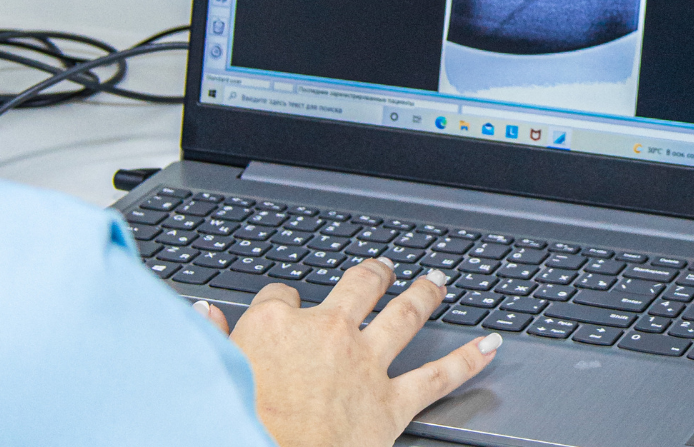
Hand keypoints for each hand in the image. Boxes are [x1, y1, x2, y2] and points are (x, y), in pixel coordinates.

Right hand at [196, 258, 499, 446]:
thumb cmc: (236, 425)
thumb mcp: (211, 373)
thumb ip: (210, 338)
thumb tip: (203, 311)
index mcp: (275, 324)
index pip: (281, 295)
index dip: (285, 300)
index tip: (286, 304)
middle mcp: (327, 332)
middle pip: (357, 286)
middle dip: (373, 273)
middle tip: (383, 267)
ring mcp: (365, 364)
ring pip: (405, 315)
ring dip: (425, 294)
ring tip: (437, 281)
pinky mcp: (392, 403)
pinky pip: (438, 376)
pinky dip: (469, 360)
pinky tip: (491, 345)